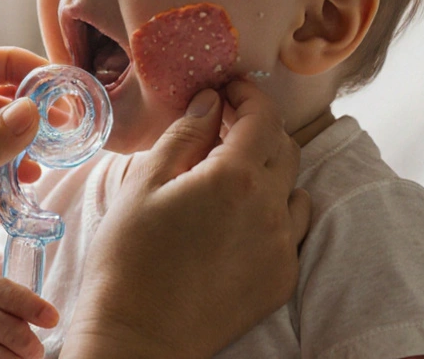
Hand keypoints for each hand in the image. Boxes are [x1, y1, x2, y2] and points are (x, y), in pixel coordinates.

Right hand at [61, 81, 310, 358]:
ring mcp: (281, 248)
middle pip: (285, 147)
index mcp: (235, 178)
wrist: (138, 337)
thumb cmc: (129, 258)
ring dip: (270, 172)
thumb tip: (212, 101)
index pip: (263, 116)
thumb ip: (185, 134)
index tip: (227, 89)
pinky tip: (236, 220)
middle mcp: (270, 210)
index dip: (247, 94)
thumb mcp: (144, 183)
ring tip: (230, 177)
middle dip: (258, 128)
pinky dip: (272, 213)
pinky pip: (291, 231)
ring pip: (294, 189)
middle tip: (222, 127)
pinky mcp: (281, 278)